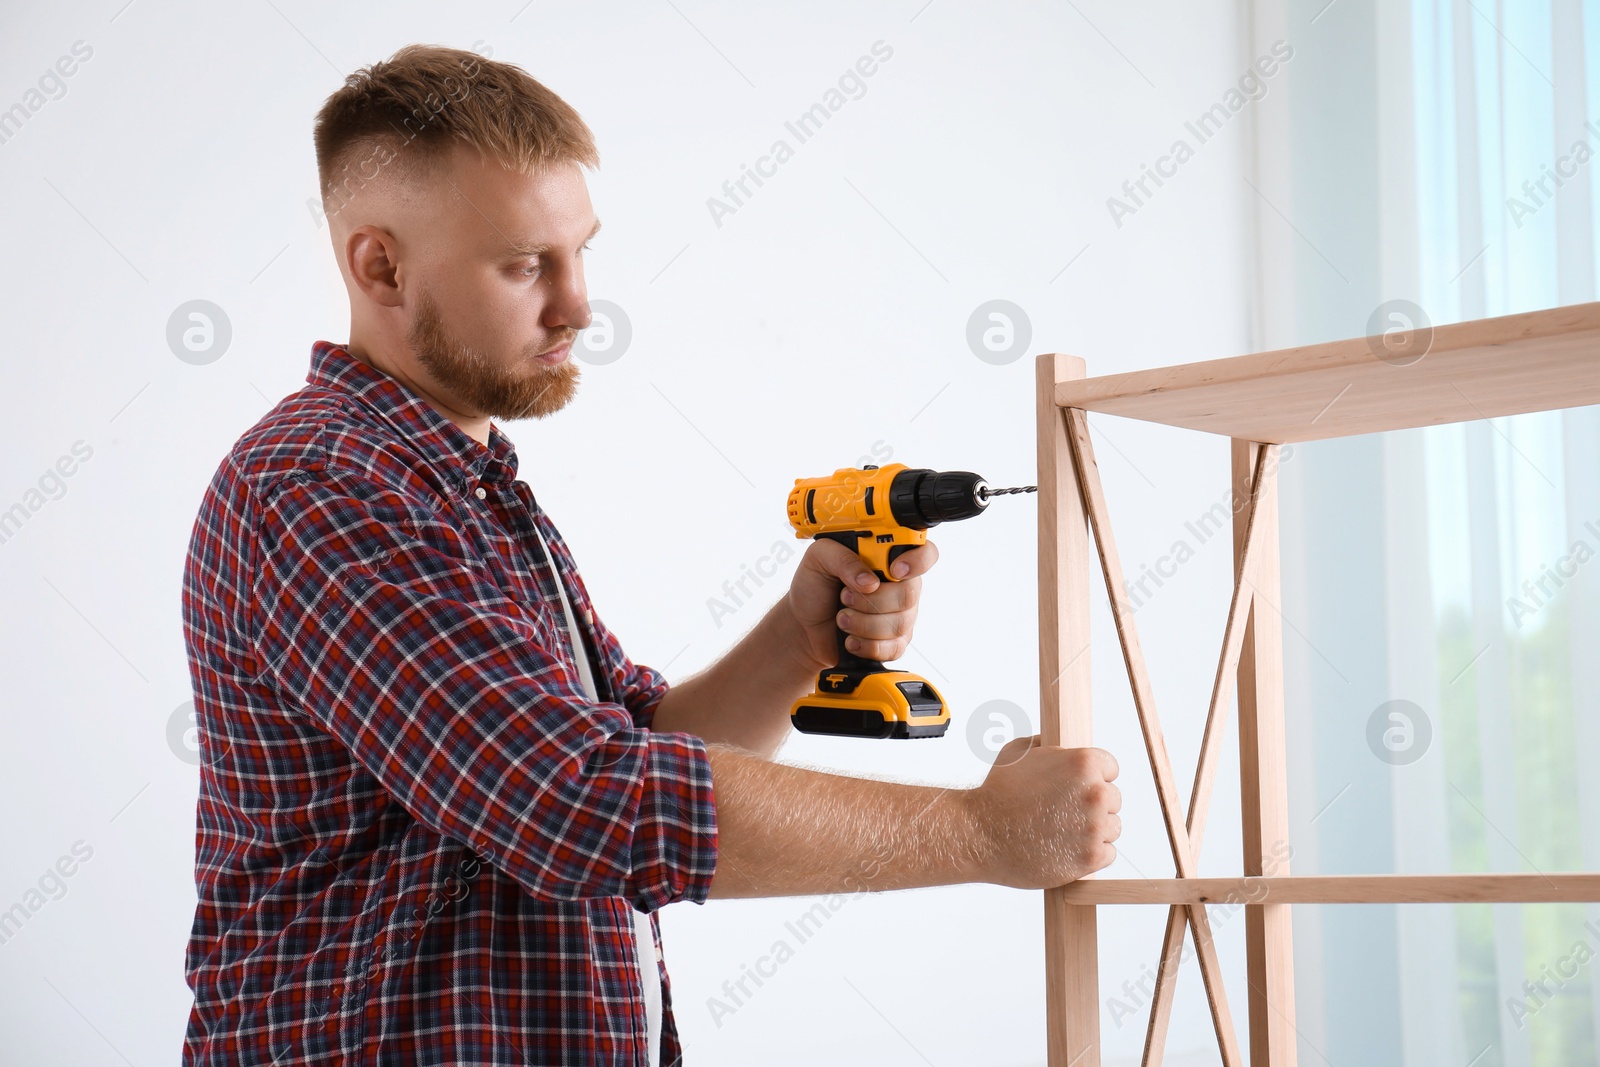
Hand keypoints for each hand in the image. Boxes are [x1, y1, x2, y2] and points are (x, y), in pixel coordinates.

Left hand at [783, 537, 939, 670]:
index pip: (924, 553)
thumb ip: (843, 558)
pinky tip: (851, 639)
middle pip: (909, 594)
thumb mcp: (819, 558)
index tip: (893, 571)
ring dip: (863, 623)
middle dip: (871, 600)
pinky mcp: (893, 642)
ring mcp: (900, 615)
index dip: (917, 561)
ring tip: (841, 618)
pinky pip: (894, 648)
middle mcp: (899, 585)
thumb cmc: (814, 588)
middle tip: (845, 597)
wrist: (803, 625)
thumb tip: (869, 579)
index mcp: (887, 558)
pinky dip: (867, 645)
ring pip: (899, 624)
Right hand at [963, 735, 1120, 888]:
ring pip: (1112, 828)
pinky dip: (1090, 855)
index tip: (1076, 789)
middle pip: (1114, 800)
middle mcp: (1095, 793)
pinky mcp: (1091, 857)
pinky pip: (1108, 854)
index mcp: (1083, 763)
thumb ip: (1047, 745)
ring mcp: (1094, 827)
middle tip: (1064, 813)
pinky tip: (1066, 849)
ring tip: (1062, 832)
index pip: (1110, 768)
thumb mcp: (1018, 752)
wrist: (980, 833)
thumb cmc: (995, 792)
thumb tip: (1059, 748)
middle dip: (1092, 806)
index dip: (1092, 778)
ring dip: (1093, 831)